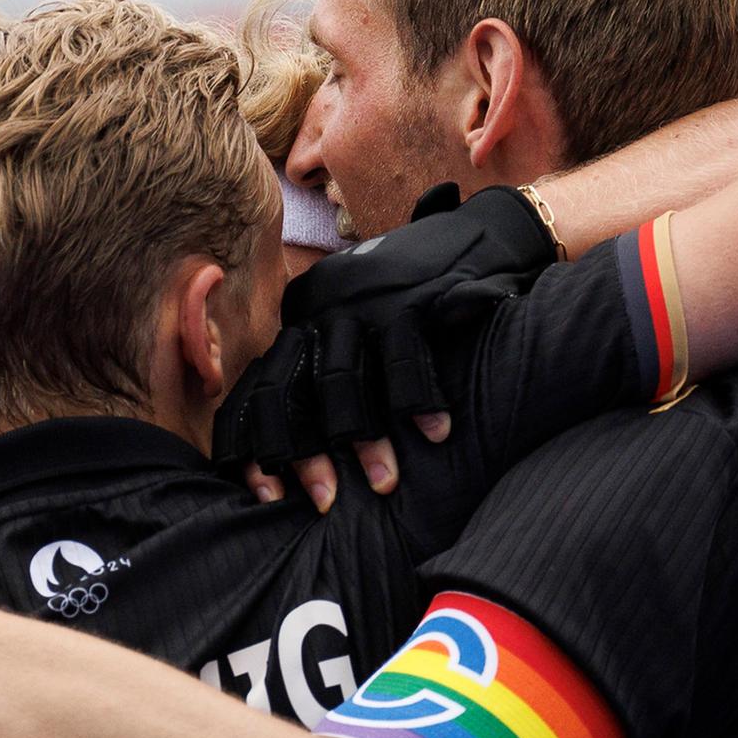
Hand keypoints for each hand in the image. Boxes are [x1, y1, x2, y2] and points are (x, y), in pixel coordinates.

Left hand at [217, 184, 552, 507]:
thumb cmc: (417, 303)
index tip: (265, 494)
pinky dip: (419, 404)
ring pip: (341, 381)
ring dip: (363, 441)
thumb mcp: (363, 331)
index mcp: (299, 318)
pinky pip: (405, 362)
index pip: (258, 387)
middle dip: (301, 452)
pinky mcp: (409, 297)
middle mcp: (319, 306)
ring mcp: (361, 299)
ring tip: (384, 483)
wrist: (483, 235)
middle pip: (287, 388)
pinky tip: (437, 435)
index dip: (254, 443)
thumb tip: (304, 457)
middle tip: (325, 501)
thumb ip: (330, 376)